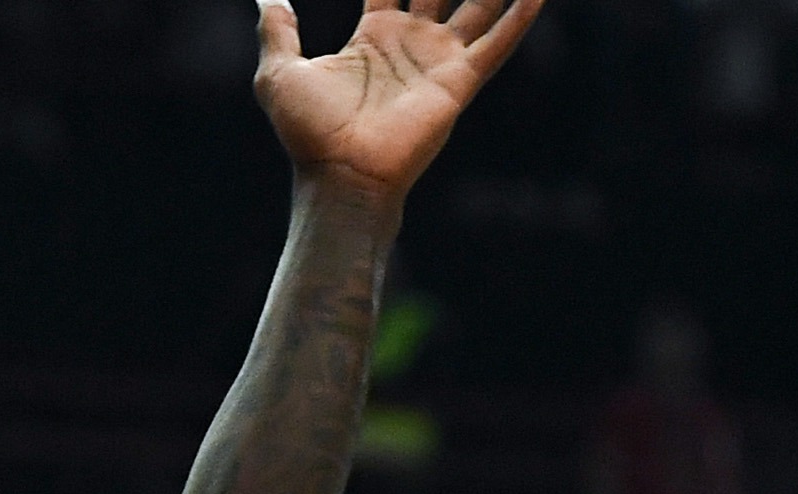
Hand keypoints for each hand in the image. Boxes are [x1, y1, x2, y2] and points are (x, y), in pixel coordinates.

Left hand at [255, 0, 544, 199]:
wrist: (341, 173)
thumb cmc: (310, 132)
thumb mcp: (280, 71)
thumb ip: (278, 29)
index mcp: (375, 36)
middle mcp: (414, 44)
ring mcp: (439, 61)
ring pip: (477, 6)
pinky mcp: (459, 82)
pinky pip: (497, 44)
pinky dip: (520, 18)